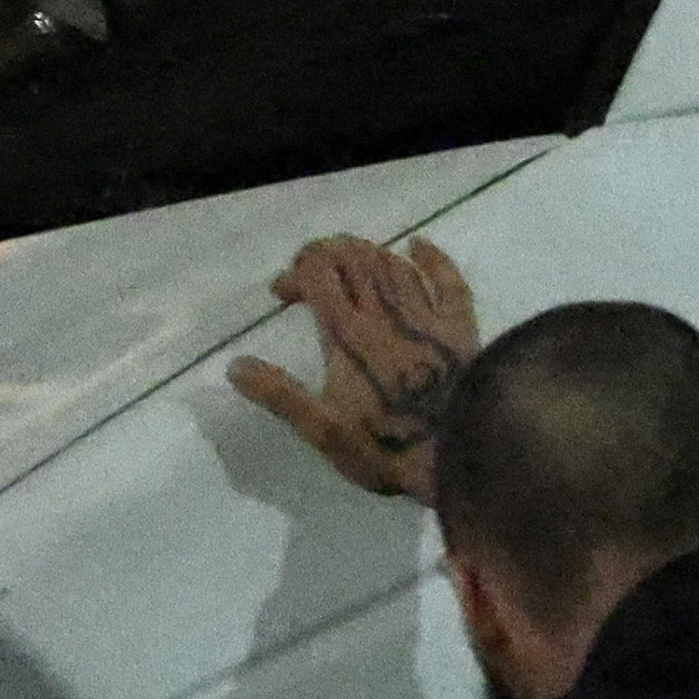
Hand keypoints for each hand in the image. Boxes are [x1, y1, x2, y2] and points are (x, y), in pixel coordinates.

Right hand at [228, 231, 480, 499]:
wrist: (464, 453)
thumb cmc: (388, 445)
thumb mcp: (323, 430)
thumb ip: (280, 395)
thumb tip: (234, 365)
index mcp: (347, 334)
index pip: (317, 275)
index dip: (295, 272)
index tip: (282, 295)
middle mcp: (386, 312)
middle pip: (354, 259)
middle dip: (326, 255)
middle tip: (311, 273)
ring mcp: (427, 315)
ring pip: (394, 263)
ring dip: (367, 254)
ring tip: (349, 265)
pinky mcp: (461, 326)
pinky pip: (448, 279)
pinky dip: (432, 257)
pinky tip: (419, 245)